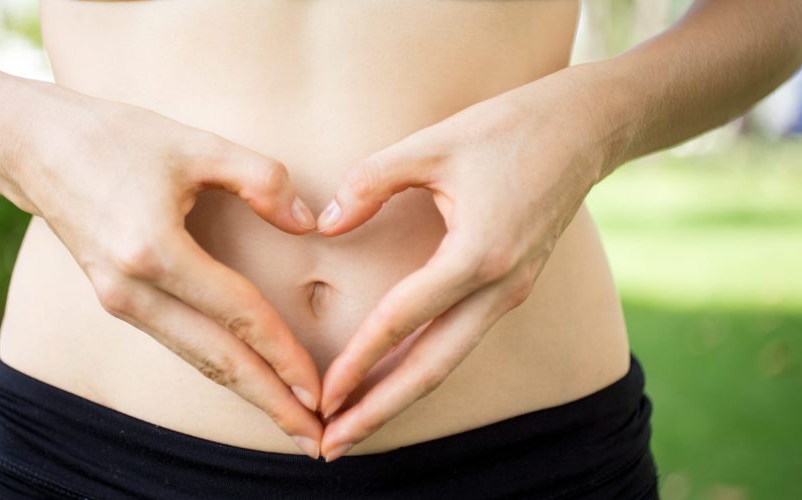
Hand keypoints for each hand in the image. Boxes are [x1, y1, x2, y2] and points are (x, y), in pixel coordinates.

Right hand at [6, 91, 323, 457]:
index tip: (321, 390)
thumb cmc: (115, 137)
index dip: (283, 354)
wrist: (32, 146)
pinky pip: (178, 342)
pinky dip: (218, 367)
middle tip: (318, 441)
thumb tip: (309, 225)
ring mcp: (118, 300)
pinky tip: (249, 380)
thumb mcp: (195, 144)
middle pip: (215, 360)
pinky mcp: (115, 300)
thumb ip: (261, 179)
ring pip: (196, 359)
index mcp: (152, 250)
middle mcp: (131, 289)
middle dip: (270, 402)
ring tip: (292, 422)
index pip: (236, 315)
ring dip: (247, 393)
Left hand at [313, 81, 607, 460]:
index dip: (358, 360)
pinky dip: (424, 368)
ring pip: (448, 361)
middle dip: (379, 410)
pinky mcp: (511, 288)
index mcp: (478, 254)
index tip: (322, 396)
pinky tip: (393, 379)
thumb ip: (371, 182)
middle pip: (432, 368)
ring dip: (400, 397)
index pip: (403, 319)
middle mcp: (499, 287)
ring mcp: (510, 293)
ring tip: (355, 426)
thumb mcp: (432, 144)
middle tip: (333, 445)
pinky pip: (461, 340)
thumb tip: (326, 224)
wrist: (584, 128)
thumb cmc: (508, 129)